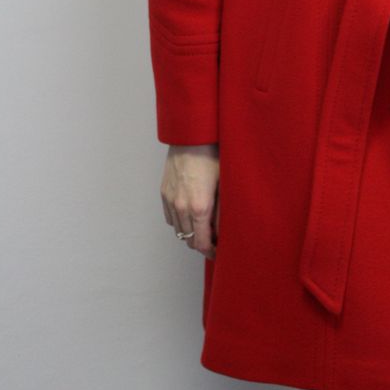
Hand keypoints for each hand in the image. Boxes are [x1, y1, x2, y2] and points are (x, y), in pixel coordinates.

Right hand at [160, 144, 219, 259]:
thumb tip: (225, 231)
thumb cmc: (213, 157)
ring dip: (190, 233)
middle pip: (189, 240)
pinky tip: (190, 215)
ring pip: (178, 230)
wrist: (192, 137)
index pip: (201, 244)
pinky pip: (170, 217)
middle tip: (214, 241)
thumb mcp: (225, 185)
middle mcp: (181, 208)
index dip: (211, 252)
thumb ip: (224, 212)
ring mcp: (170, 201)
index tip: (218, 252)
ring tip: (203, 228)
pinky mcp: (164, 193)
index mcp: (200, 208)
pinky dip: (179, 221)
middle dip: (202, 244)